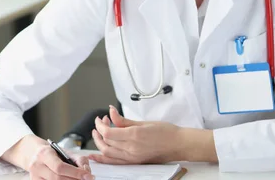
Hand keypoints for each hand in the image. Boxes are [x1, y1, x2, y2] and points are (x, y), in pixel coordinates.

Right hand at [3, 135, 94, 179]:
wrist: (32, 153)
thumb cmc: (50, 152)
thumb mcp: (64, 151)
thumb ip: (78, 159)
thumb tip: (86, 170)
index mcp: (44, 153)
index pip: (60, 167)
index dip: (75, 173)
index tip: (88, 176)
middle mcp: (37, 166)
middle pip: (57, 179)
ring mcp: (34, 176)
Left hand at [90, 105, 217, 164]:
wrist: (179, 144)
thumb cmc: (166, 131)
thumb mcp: (143, 122)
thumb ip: (124, 119)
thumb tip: (111, 112)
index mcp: (134, 136)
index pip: (108, 132)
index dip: (100, 125)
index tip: (100, 118)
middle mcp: (131, 149)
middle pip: (106, 142)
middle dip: (99, 131)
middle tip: (101, 122)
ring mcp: (132, 158)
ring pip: (108, 153)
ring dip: (99, 143)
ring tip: (98, 133)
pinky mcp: (134, 162)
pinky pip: (114, 162)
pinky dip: (103, 158)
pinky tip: (95, 155)